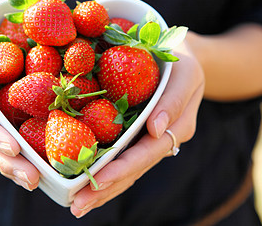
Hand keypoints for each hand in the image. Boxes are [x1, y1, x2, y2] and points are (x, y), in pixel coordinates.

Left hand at [70, 37, 204, 217]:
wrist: (179, 56)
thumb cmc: (181, 61)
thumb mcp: (186, 73)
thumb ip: (174, 101)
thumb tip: (156, 129)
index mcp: (177, 128)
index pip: (146, 153)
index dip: (122, 169)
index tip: (97, 182)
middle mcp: (161, 139)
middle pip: (133, 170)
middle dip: (105, 189)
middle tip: (77, 206)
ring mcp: (148, 139)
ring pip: (126, 170)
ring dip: (101, 189)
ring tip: (76, 204)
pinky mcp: (136, 134)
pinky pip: (120, 156)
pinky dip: (103, 171)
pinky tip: (85, 183)